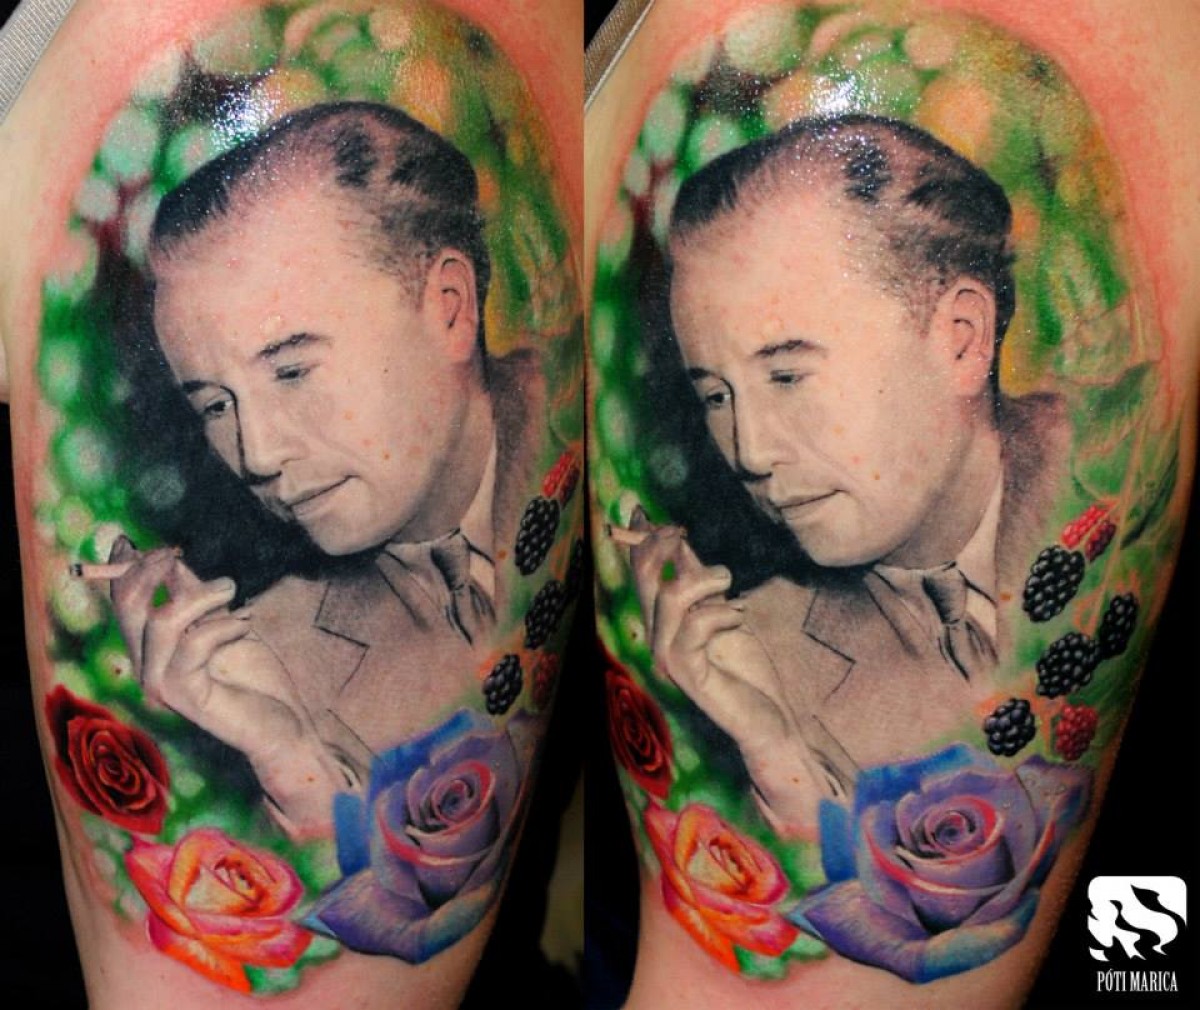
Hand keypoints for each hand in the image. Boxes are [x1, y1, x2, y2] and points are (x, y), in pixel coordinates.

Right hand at [108, 537, 305, 757]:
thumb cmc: (255, 675)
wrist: (282, 722)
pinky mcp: (185, 695)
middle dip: (151, 571)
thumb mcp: (225, 622)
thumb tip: (171, 561)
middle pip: (129, 608)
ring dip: (201, 595)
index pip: (123, 603)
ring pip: (161, 621)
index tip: (151, 545)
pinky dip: (224, 624)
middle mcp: (148, 667)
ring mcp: (162, 684)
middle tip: (180, 556)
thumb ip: (196, 597)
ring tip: (232, 589)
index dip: (130, 569)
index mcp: (153, 649)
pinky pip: (194, 643)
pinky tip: (246, 623)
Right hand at [627, 509, 790, 750]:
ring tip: (729, 583)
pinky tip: (739, 615)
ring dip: (705, 578)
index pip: (639, 574)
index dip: (640, 540)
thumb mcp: (723, 608)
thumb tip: (679, 541)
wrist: (769, 716)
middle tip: (685, 536)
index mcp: (663, 622)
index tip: (647, 514)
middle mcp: (659, 638)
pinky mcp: (688, 673)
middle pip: (645, 578)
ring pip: (669, 597)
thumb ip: (699, 580)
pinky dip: (721, 612)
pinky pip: (695, 626)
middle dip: (663, 546)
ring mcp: (669, 657)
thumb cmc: (748, 666)